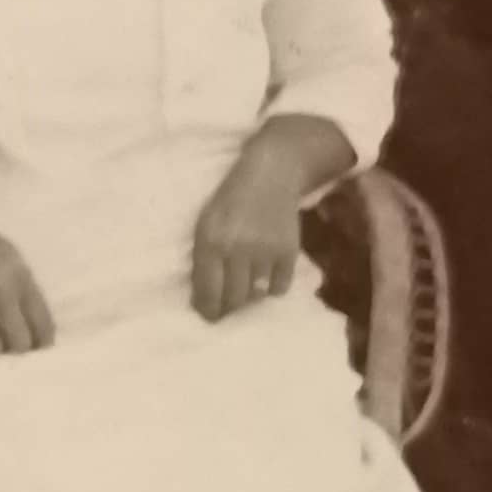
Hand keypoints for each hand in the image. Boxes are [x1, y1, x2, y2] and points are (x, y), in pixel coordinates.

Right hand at [0, 208, 57, 359]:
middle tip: (7, 342)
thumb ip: (25, 287)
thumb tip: (35, 325)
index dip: (42, 341)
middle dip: (16, 347)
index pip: (43, 323)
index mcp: (21, 279)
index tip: (38, 347)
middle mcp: (1, 294)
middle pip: (20, 343)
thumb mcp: (11, 258)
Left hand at [190, 141, 305, 321]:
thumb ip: (203, 258)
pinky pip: (280, 288)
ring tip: (245, 290)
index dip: (207, 310)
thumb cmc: (229, 201)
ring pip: (256, 295)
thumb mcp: (206, 224)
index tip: (208, 316)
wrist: (270, 175)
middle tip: (226, 309)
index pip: (208, 291)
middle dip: (228, 308)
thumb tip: (204, 298)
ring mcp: (265, 251)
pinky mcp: (288, 251)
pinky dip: (272, 288)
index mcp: (210, 242)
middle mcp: (237, 249)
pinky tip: (266, 279)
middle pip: (233, 298)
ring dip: (249, 297)